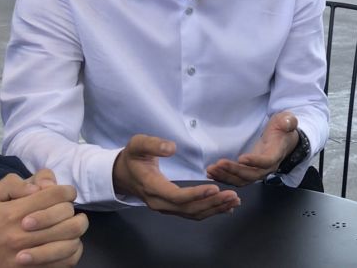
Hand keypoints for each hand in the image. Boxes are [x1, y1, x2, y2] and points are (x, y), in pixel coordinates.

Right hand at [0, 172, 87, 266]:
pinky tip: (66, 244)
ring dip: (75, 229)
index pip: (57, 195)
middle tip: (64, 209)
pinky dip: (72, 251)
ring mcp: (29, 256)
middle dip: (70, 208)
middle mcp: (24, 234)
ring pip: (71, 239)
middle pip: (68, 216)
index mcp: (13, 213)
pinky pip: (65, 262)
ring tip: (69, 225)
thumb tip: (38, 185)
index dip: (66, 191)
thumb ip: (11, 185)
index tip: (63, 193)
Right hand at [112, 134, 239, 218]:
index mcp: (152, 187)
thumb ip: (153, 144)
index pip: (176, 196)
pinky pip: (192, 213)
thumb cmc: (132, 157)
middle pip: (188, 208)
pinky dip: (210, 211)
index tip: (214, 187)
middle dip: (212, 203)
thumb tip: (171, 147)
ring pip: (192, 213)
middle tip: (232, 195)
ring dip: (214, 209)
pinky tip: (226, 208)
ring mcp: (165, 207)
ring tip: (234, 201)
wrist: (122, 174)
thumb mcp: (137, 144)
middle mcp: (159, 202)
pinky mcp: (172, 208)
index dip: (195, 194)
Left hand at [206, 111, 299, 185]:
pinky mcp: (249, 172)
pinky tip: (211, 174)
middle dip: (234, 171)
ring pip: (241, 180)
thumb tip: (287, 123)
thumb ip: (288, 121)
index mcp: (276, 154)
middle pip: (251, 175)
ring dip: (226, 176)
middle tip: (219, 164)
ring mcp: (258, 171)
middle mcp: (267, 167)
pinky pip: (236, 179)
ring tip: (211, 170)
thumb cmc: (284, 129)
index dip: (255, 161)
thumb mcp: (288, 121)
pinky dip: (223, 178)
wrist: (284, 140)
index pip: (266, 162)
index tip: (241, 158)